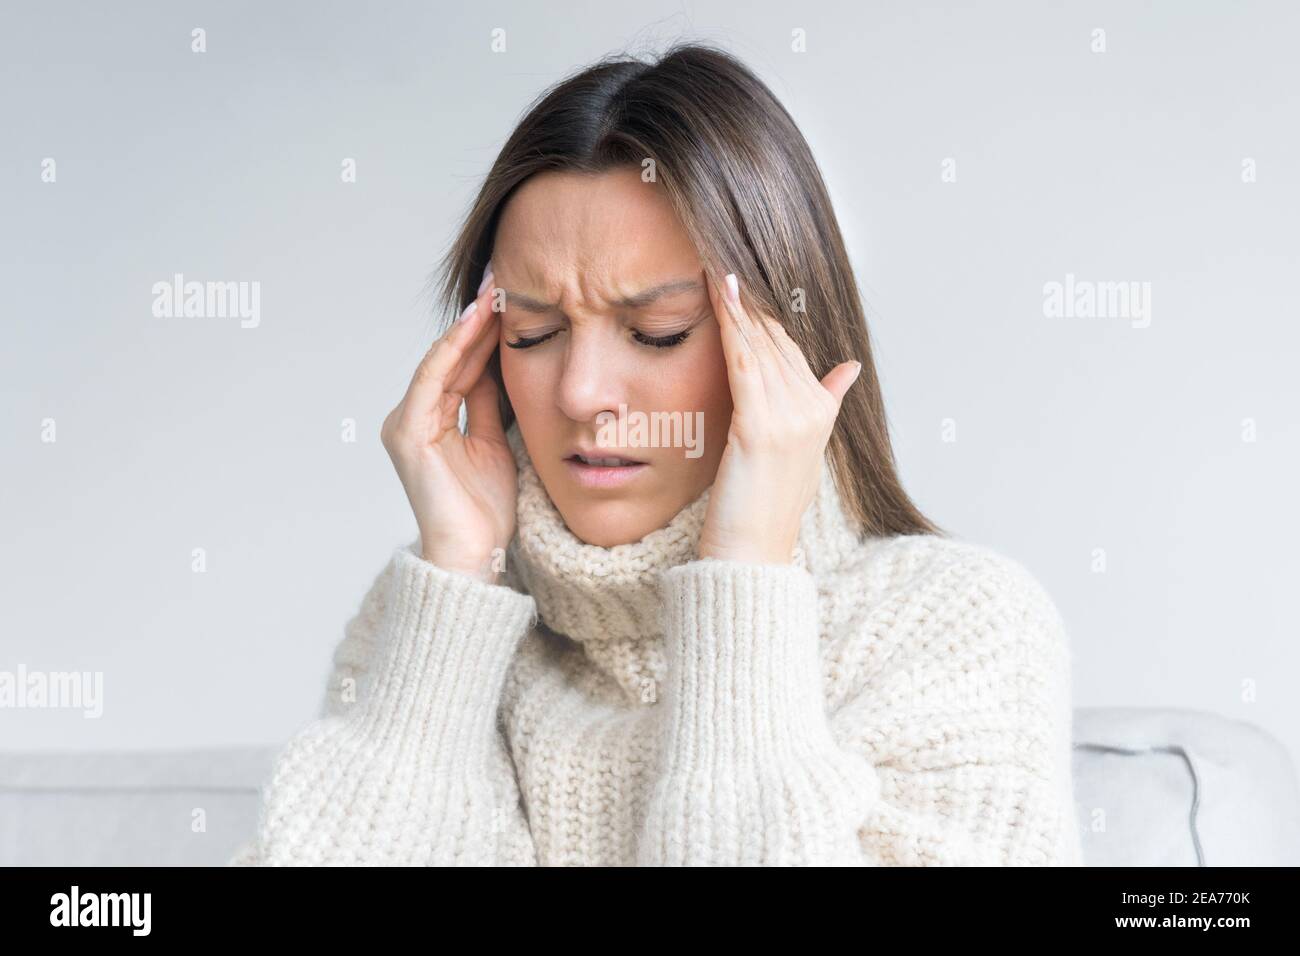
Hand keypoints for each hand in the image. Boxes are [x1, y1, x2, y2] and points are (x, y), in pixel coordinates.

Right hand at [380, 265, 513, 583]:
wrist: (474, 556)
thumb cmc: (487, 511)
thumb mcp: (499, 445)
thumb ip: (493, 406)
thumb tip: (507, 366)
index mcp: (434, 421)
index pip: (463, 366)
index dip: (487, 333)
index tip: (513, 300)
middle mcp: (414, 417)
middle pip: (451, 358)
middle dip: (478, 319)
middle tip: (503, 279)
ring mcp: (407, 423)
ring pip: (441, 361)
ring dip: (468, 325)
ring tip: (493, 291)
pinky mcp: (408, 432)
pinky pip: (432, 379)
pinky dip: (453, 349)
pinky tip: (475, 322)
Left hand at [698, 272, 861, 564]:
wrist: (751, 553)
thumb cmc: (763, 508)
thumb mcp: (802, 451)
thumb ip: (824, 403)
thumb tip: (849, 369)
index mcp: (821, 411)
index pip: (790, 346)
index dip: (764, 310)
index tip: (741, 274)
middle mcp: (811, 408)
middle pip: (777, 337)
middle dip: (752, 296)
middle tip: (725, 251)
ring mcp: (790, 415)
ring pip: (761, 341)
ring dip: (739, 299)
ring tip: (718, 259)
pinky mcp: (761, 423)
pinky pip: (744, 359)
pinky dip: (733, 322)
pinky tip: (722, 291)